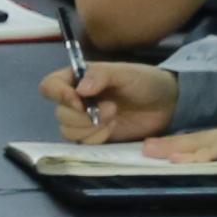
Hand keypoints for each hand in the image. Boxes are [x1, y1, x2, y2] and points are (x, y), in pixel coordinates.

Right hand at [43, 61, 175, 142]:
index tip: (78, 101)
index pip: (50, 87)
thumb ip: (101, 75)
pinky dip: (97, 138)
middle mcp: (76, 100)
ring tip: (114, 117)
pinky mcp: (95, 138)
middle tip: (111, 108)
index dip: (58, 95)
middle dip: (84, 115)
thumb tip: (80, 89)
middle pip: (60, 113)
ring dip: (91, 127)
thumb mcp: (125, 72)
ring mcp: (84, 121)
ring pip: (68, 131)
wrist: (167, 104)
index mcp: (77, 79)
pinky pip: (83, 144)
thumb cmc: (144, 81)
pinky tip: (114, 128)